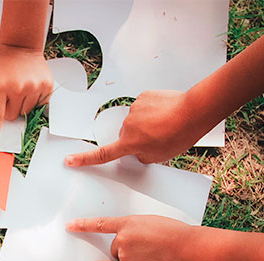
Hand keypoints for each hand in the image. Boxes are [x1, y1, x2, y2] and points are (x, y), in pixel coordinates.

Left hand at [0, 44, 51, 151]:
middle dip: (7, 109)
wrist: (21, 47)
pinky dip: (33, 101)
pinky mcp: (46, 87)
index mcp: (0, 86)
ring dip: (20, 105)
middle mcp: (18, 87)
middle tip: (7, 94)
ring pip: (25, 113)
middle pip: (11, 116)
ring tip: (18, 88)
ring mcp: (34, 87)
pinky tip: (28, 88)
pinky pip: (39, 106)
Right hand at [64, 90, 207, 165]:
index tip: (70, 160)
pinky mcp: (143, 97)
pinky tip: (165, 113)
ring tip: (166, 125)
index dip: (84, 159)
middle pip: (125, 136)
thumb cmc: (179, 135)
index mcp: (129, 143)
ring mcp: (134, 110)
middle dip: (138, 138)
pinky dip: (152, 111)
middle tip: (158, 139)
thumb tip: (137, 150)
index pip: (102, 155)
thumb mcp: (159, 156)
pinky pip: (143, 107)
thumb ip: (142, 156)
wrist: (193, 111)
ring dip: (147, 124)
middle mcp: (127, 126)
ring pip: (135, 121)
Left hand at [66, 215, 194, 260]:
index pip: (100, 224)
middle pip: (116, 249)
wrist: (187, 247)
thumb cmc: (174, 234)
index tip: (69, 225)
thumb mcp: (150, 224)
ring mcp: (126, 257)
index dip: (83, 225)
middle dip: (127, 251)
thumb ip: (134, 231)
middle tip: (147, 249)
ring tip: (155, 257)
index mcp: (127, 224)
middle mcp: (122, 240)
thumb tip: (127, 238)